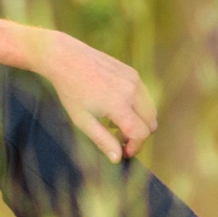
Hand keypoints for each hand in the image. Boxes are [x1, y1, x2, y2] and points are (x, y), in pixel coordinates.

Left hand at [28, 29, 157, 161]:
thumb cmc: (71, 91)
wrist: (66, 58)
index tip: (125, 152)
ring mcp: (134, 79)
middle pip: (151, 123)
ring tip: (114, 121)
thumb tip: (118, 159)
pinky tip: (115, 105)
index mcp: (119, 105)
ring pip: (150, 110)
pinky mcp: (133, 72)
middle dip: (139, 135)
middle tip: (118, 138)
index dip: (136, 147)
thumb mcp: (82, 120)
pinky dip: (137, 106)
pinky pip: (144, 96)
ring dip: (139, 121)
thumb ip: (103, 140)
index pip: (141, 133)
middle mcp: (132, 91)